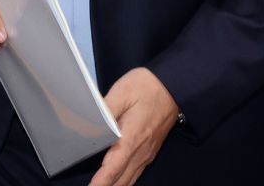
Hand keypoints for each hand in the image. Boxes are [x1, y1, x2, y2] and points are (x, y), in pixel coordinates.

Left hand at [89, 68, 178, 185]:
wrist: (173, 86)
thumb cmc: (147, 87)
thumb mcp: (122, 93)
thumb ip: (105, 111)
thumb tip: (90, 124)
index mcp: (132, 137)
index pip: (114, 168)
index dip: (101, 182)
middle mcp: (141, 151)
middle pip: (122, 179)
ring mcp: (147, 153)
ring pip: (130, 179)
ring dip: (115, 185)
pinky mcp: (150, 150)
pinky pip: (136, 172)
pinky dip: (124, 180)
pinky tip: (117, 180)